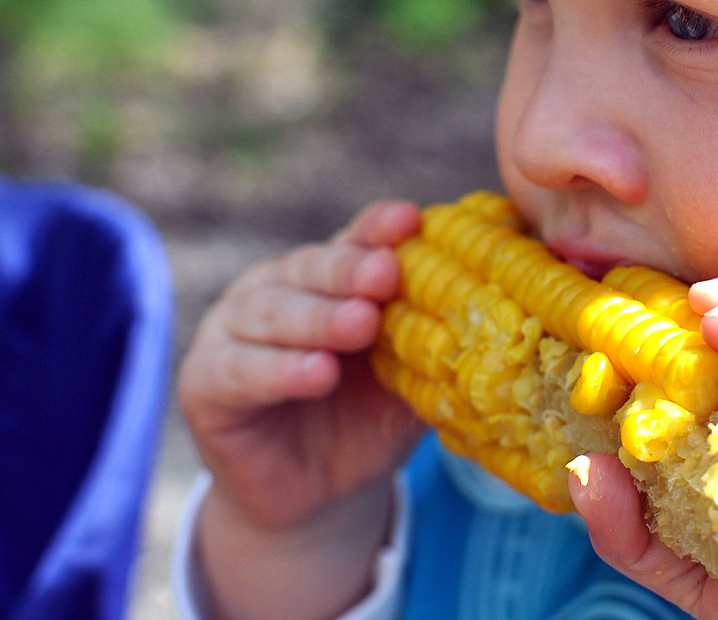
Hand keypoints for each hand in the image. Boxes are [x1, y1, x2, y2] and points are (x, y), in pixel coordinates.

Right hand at [177, 199, 425, 618]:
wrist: (317, 495)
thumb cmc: (370, 420)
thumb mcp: (413, 378)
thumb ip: (441, 339)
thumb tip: (511, 301)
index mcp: (329, 277)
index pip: (354, 241)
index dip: (377, 230)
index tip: (408, 221)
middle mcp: (277, 289)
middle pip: (311, 268)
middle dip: (350, 270)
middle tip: (386, 274)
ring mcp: (233, 330)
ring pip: (273, 312)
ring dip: (318, 317)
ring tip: (360, 325)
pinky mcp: (205, 382)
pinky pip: (241, 370)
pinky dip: (279, 370)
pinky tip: (316, 373)